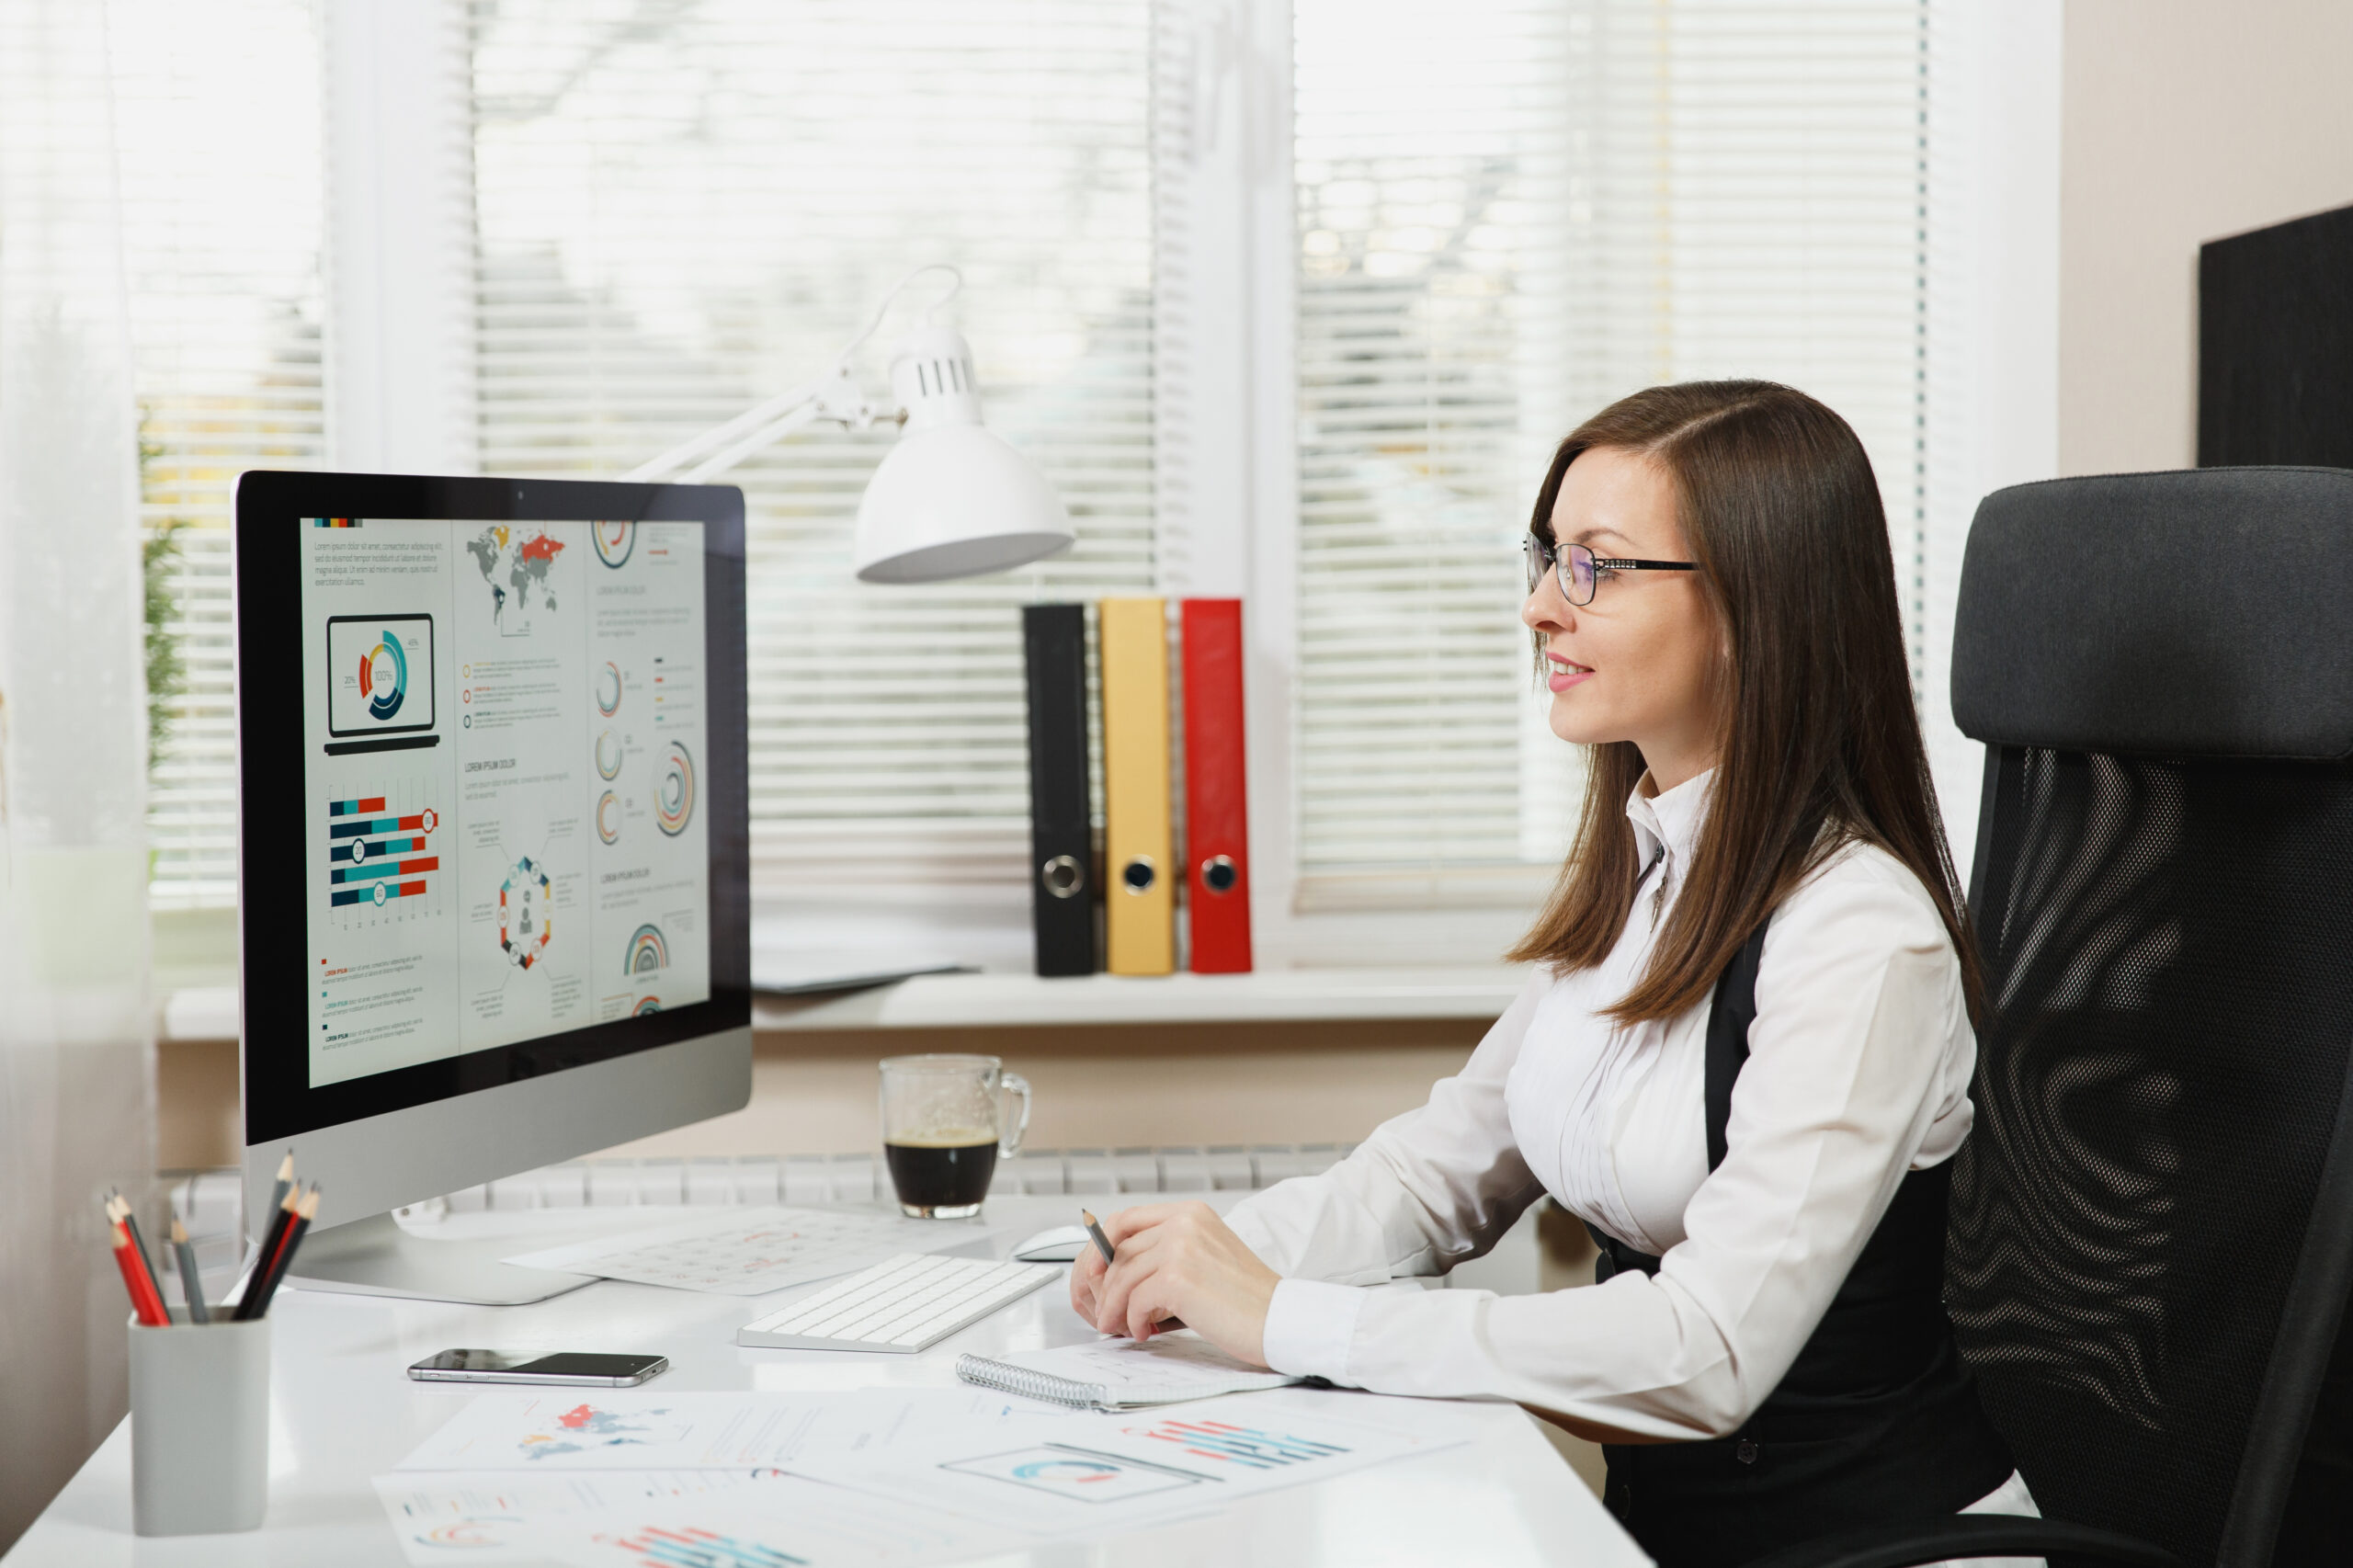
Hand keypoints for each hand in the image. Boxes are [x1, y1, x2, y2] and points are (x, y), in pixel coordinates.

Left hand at [1066, 1202, 1279, 1367]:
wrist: (1279, 1319)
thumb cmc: (1246, 1298)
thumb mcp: (1205, 1257)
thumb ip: (1165, 1253)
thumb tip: (1114, 1273)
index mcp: (1190, 1213)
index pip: (1126, 1219)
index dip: (1101, 1246)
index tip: (1092, 1272)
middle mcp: (1184, 1223)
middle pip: (1119, 1251)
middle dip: (1105, 1286)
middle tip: (1105, 1313)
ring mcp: (1181, 1248)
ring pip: (1122, 1277)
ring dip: (1115, 1308)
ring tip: (1123, 1327)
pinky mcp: (1178, 1278)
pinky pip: (1135, 1300)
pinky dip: (1133, 1321)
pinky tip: (1145, 1331)